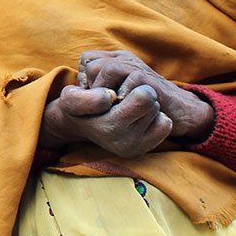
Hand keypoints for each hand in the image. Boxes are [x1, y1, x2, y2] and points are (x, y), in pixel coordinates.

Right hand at [40, 80, 173, 156]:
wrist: (81, 126)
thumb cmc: (77, 108)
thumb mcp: (70, 97)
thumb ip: (85, 98)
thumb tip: (109, 96)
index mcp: (111, 128)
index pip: (144, 97)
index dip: (131, 87)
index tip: (115, 92)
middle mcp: (126, 142)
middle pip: (153, 102)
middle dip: (140, 94)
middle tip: (124, 99)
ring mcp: (137, 147)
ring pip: (158, 110)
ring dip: (146, 105)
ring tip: (127, 108)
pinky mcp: (145, 148)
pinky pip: (165, 124)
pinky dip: (156, 118)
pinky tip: (138, 118)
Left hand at [77, 50, 213, 143]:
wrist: (179, 110)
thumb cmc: (144, 104)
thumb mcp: (120, 93)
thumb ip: (103, 87)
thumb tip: (79, 92)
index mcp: (117, 60)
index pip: (87, 59)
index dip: (84, 79)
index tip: (90, 98)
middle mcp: (126, 60)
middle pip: (93, 63)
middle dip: (91, 86)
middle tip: (99, 104)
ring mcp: (139, 68)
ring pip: (109, 69)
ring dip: (104, 91)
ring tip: (110, 106)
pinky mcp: (150, 81)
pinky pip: (131, 81)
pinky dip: (123, 97)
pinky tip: (124, 108)